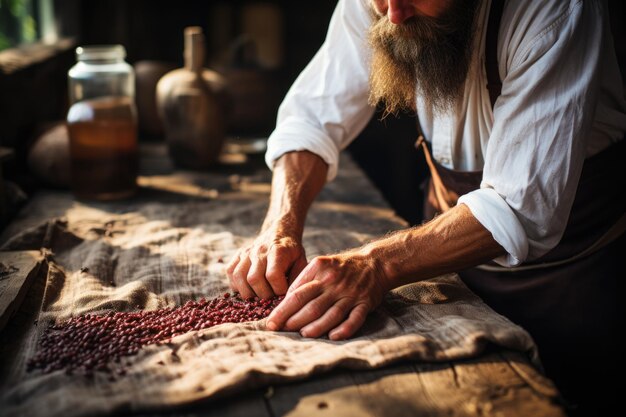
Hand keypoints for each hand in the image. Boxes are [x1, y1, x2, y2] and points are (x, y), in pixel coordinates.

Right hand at [226, 222, 307, 298]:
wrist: (280, 232)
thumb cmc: (292, 252)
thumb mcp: (302, 262)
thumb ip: (297, 279)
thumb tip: (289, 297)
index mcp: (278, 251)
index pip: (273, 275)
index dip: (278, 290)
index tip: (283, 293)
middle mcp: (259, 250)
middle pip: (254, 278)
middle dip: (263, 295)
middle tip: (271, 298)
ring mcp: (246, 252)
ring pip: (239, 276)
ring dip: (248, 292)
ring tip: (258, 296)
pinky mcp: (238, 255)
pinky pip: (230, 272)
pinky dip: (236, 284)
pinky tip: (247, 288)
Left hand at [265, 249, 389, 339]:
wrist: (375, 263)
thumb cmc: (341, 267)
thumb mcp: (321, 265)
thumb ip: (304, 281)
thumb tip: (284, 301)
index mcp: (320, 270)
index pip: (297, 293)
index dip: (282, 309)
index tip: (272, 321)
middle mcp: (334, 282)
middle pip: (310, 305)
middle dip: (293, 320)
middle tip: (281, 330)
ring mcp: (350, 293)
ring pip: (330, 314)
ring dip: (315, 327)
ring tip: (303, 334)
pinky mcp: (365, 303)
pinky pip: (354, 319)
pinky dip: (344, 329)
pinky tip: (333, 337)